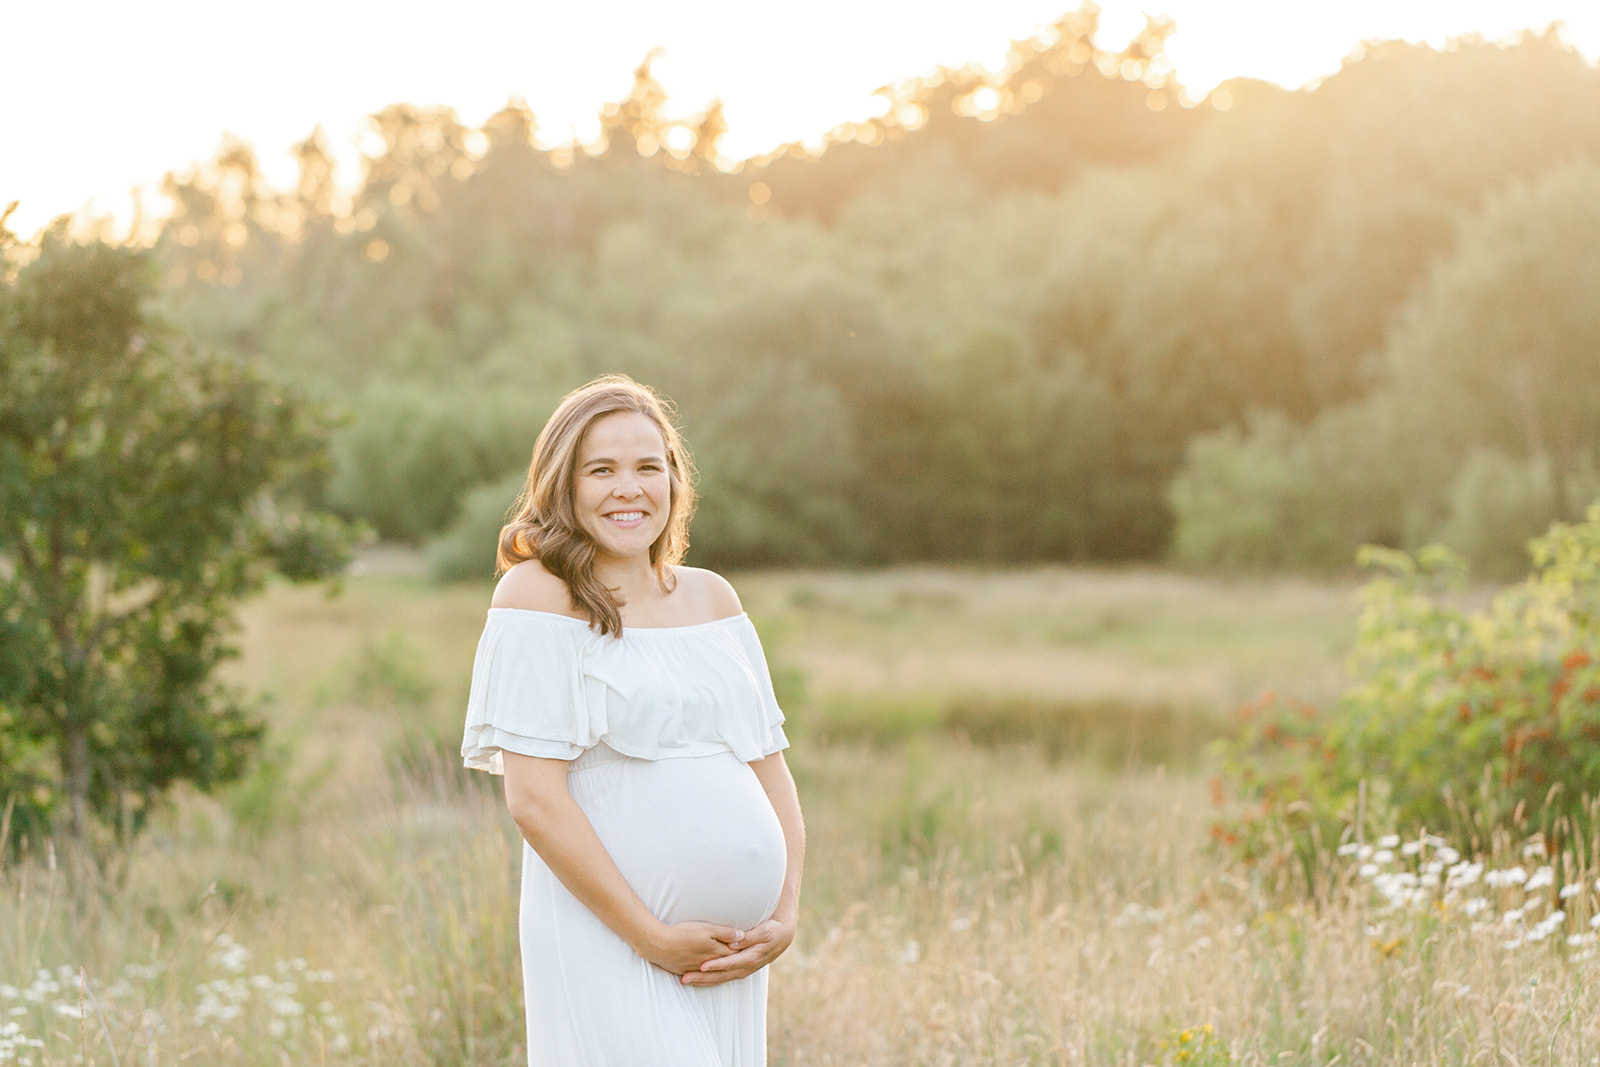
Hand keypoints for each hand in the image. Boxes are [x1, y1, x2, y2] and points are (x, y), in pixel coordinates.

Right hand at [637, 921, 742, 975]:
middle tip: (745, 962)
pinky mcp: (682, 970)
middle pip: (723, 965)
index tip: (751, 949)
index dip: (742, 952)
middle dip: (734, 964)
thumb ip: (725, 933)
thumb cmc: (683, 933)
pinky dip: (704, 977)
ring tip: (726, 971)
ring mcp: (694, 969)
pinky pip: (697, 976)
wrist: (658, 944)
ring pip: (710, 973)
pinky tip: (704, 976)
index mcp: (715, 953)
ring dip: (719, 973)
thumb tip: (742, 937)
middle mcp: (707, 964)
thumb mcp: (707, 929)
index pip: (733, 954)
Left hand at [680, 916, 794, 986]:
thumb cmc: (773, 931)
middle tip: (685, 978)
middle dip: (702, 978)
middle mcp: (745, 967)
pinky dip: (710, 979)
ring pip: (720, 978)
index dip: (716, 965)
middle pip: (721, 975)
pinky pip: (723, 977)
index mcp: (751, 957)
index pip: (730, 964)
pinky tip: (698, 979)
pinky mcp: (740, 969)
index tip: (701, 966)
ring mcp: (742, 970)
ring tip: (685, 980)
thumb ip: (750, 937)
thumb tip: (735, 943)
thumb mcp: (764, 931)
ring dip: (703, 981)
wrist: (783, 937)